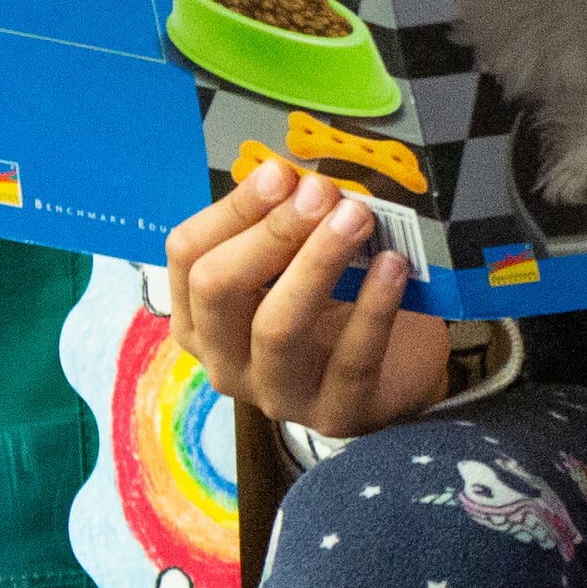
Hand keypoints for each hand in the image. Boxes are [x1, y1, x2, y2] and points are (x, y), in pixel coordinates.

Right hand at [166, 162, 453, 437]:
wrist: (398, 371)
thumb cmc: (336, 306)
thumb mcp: (298, 262)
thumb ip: (286, 225)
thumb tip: (293, 176)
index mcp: (201, 317)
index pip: (188, 255)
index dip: (232, 209)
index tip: (280, 172)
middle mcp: (224, 361)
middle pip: (219, 289)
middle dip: (271, 232)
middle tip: (321, 193)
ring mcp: (277, 396)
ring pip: (277, 327)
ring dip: (317, 262)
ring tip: (357, 218)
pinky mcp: (336, 415)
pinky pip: (351, 360)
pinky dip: (373, 307)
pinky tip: (392, 266)